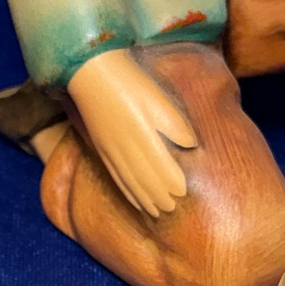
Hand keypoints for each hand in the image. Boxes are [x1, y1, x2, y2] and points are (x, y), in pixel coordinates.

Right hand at [67, 49, 197, 217]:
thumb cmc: (131, 83)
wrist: (92, 73)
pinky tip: (134, 199)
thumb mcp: (159, 99)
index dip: (171, 185)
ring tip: (155, 212)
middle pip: (145, 180)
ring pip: (130, 182)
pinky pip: (116, 177)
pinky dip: (127, 191)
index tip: (182, 197)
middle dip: (158, 197)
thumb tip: (192, 146)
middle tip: (170, 211)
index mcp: (143, 136)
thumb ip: (175, 125)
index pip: (160, 169)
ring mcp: (112, 151)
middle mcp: (126, 149)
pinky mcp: (102, 148)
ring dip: (143, 199)